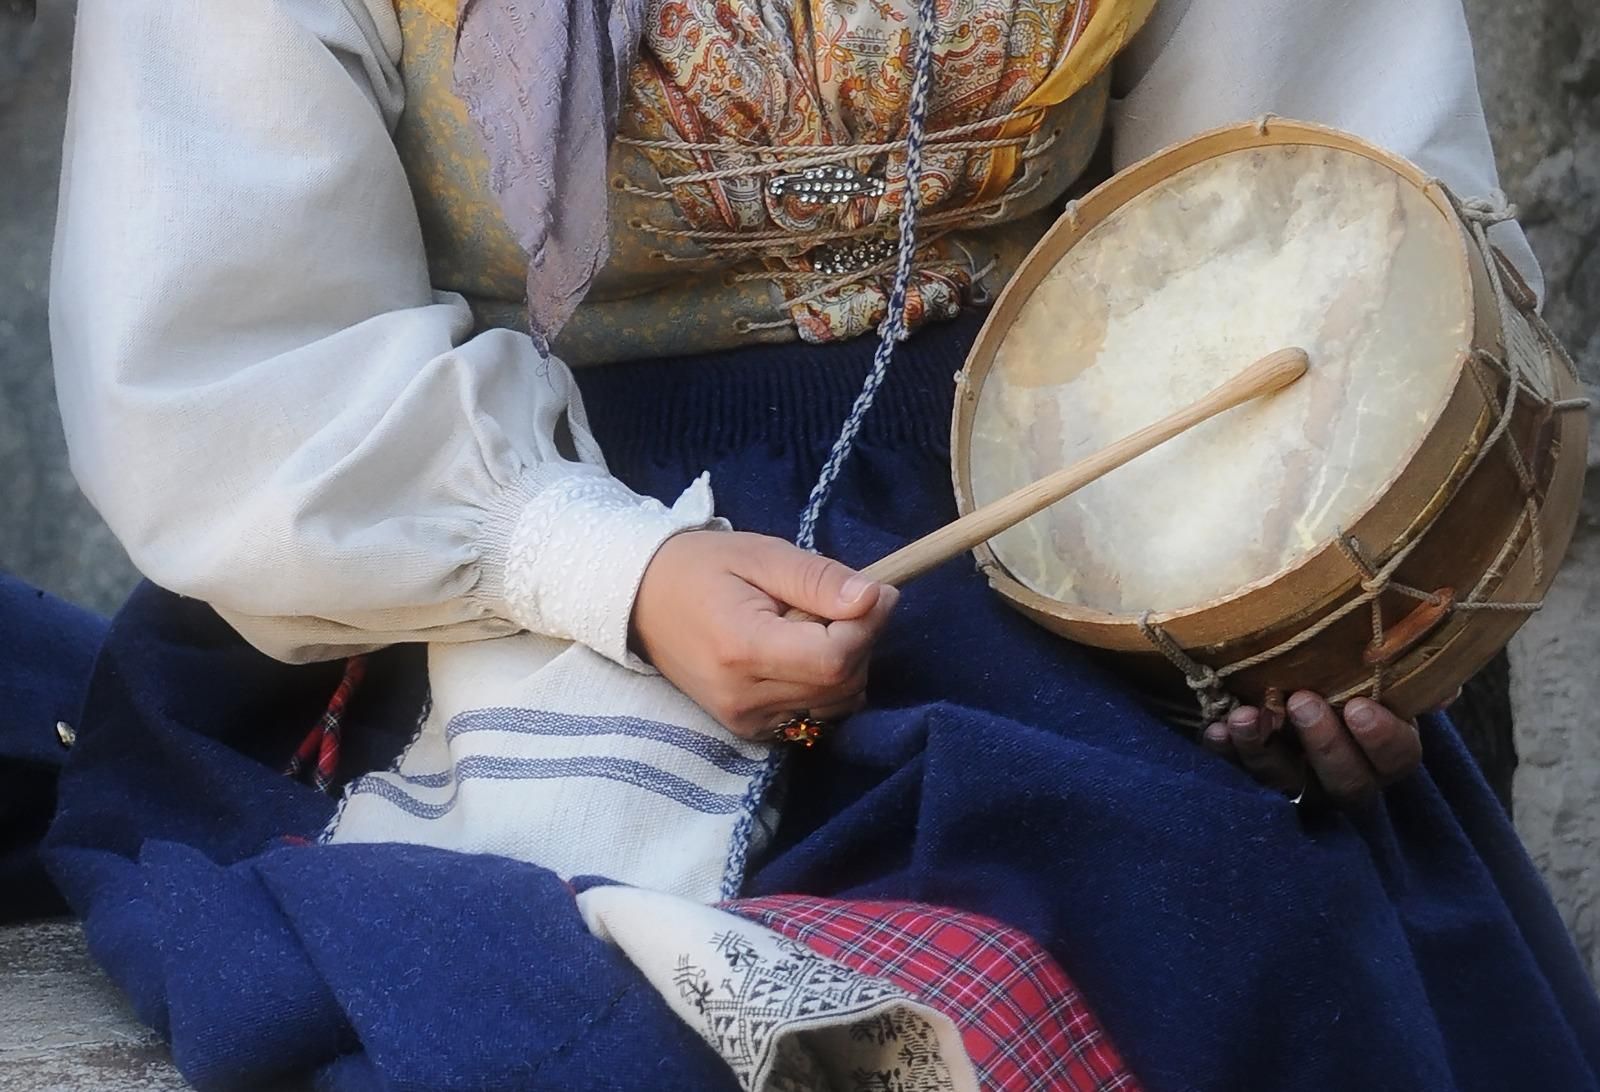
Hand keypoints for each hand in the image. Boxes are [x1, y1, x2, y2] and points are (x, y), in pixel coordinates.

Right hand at [631, 531, 898, 739]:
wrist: (641, 600)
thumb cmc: (701, 568)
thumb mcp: (761, 554)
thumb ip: (818, 579)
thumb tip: (873, 599)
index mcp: (743, 649)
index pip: (835, 658)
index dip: (868, 625)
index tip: (876, 591)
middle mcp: (744, 697)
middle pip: (843, 683)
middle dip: (862, 640)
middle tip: (846, 600)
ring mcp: (745, 720)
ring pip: (837, 703)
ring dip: (848, 663)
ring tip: (816, 625)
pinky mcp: (749, 729)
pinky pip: (818, 716)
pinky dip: (828, 685)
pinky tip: (804, 653)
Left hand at [1202, 690, 1425, 806]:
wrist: (1302, 677)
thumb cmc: (1352, 675)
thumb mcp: (1383, 671)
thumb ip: (1410, 677)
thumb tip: (1444, 688)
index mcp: (1385, 753)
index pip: (1397, 760)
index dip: (1382, 739)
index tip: (1359, 707)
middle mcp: (1344, 776)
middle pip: (1346, 783)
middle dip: (1324, 745)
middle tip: (1303, 702)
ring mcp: (1298, 781)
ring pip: (1285, 783)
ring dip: (1262, 750)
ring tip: (1244, 716)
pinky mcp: (1254, 773)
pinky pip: (1237, 775)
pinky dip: (1225, 754)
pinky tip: (1214, 731)